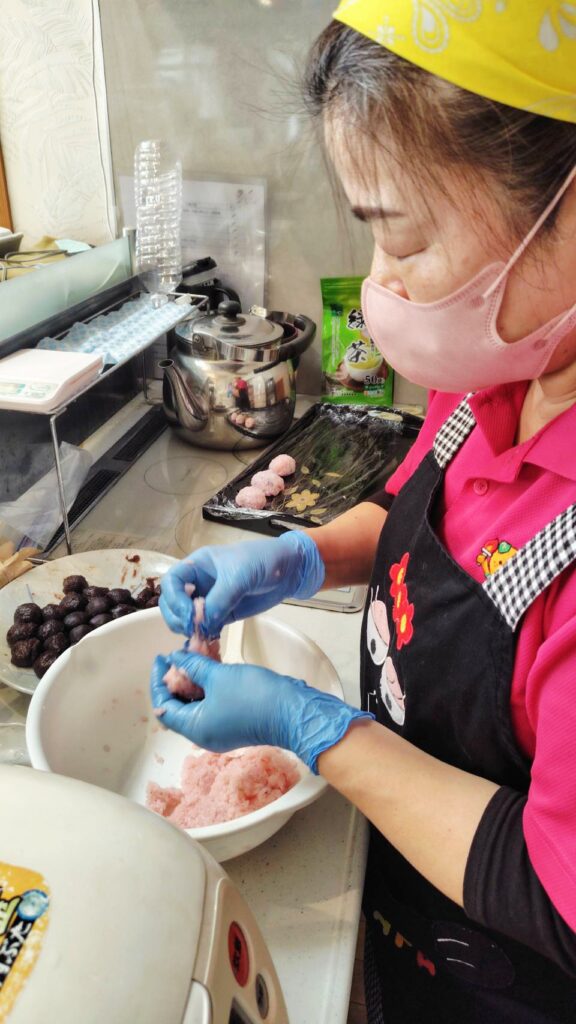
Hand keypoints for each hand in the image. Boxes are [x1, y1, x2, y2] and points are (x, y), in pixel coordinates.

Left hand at [150, 650, 371, 773]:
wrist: (293, 711)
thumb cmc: (253, 696)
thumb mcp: (218, 676)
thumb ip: (193, 666)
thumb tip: (176, 658)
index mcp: (195, 728)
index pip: (164, 707)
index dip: (159, 681)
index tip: (161, 658)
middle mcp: (205, 733)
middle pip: (179, 706)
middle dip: (175, 679)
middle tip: (176, 655)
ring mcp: (221, 728)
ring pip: (197, 703)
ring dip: (193, 679)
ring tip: (193, 654)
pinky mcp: (235, 720)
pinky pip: (213, 702)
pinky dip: (208, 684)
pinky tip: (210, 663)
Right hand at [159, 532, 324, 636]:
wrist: (288, 570)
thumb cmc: (262, 561)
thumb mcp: (239, 576)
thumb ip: (219, 599)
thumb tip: (202, 623)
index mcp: (198, 565)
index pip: (172, 581)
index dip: (174, 598)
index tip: (187, 613)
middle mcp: (199, 582)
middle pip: (173, 601)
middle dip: (176, 616)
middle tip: (191, 629)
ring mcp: (209, 599)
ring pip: (186, 616)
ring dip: (187, 628)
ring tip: (199, 636)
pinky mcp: (222, 614)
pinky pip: (205, 626)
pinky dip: (202, 635)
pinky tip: (207, 641)